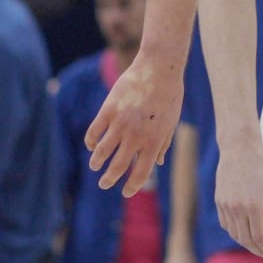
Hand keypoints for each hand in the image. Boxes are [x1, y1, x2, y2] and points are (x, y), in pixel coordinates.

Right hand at [85, 54, 183, 195]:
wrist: (160, 69)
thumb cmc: (170, 96)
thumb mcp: (172, 122)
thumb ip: (163, 144)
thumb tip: (157, 164)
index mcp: (154, 140)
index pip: (141, 172)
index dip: (132, 186)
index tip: (126, 192)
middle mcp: (136, 136)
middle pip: (118, 166)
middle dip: (109, 179)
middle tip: (104, 184)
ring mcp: (120, 123)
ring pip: (101, 152)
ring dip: (97, 162)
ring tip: (95, 166)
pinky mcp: (108, 111)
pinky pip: (93, 132)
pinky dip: (90, 142)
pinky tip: (91, 145)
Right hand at [215, 133, 262, 258]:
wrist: (238, 148)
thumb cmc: (261, 164)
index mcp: (253, 205)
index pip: (258, 237)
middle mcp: (237, 208)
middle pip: (245, 239)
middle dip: (257, 250)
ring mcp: (225, 205)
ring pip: (234, 233)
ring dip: (246, 243)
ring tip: (258, 245)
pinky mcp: (219, 201)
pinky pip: (226, 224)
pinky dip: (235, 232)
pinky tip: (244, 232)